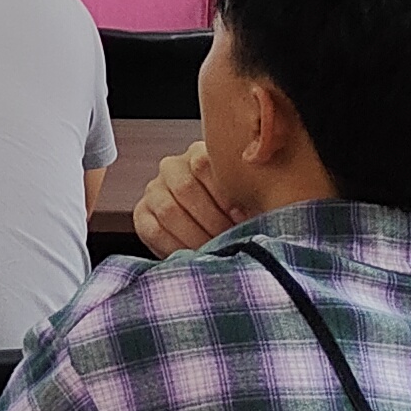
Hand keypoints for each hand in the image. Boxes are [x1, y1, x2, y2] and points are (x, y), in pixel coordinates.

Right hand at [132, 138, 241, 256]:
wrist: (209, 232)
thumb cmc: (234, 214)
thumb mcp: (246, 200)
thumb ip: (251, 197)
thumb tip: (267, 208)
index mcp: (198, 155)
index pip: (203, 162)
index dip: (224, 192)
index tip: (241, 215)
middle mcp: (172, 168)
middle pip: (185, 187)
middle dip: (212, 220)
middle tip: (230, 239)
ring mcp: (154, 191)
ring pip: (168, 210)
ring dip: (195, 235)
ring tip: (216, 250)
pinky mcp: (142, 215)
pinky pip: (154, 230)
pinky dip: (177, 246)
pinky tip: (195, 255)